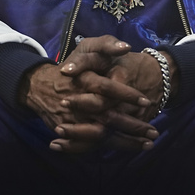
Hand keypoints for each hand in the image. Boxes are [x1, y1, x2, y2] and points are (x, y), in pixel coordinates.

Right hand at [21, 36, 156, 152]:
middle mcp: (80, 103)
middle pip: (108, 118)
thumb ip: (107, 45)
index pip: (107, 88)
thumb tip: (126, 47)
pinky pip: (92, 145)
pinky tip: (129, 149)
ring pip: (102, 136)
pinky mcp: (71, 133)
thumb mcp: (88, 47)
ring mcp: (75, 120)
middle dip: (133, 127)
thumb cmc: (73, 65)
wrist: (41, 86)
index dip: (126, 95)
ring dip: (126, 142)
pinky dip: (109, 148)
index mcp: (85, 80)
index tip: (145, 101)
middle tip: (154, 132)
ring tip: (147, 145)